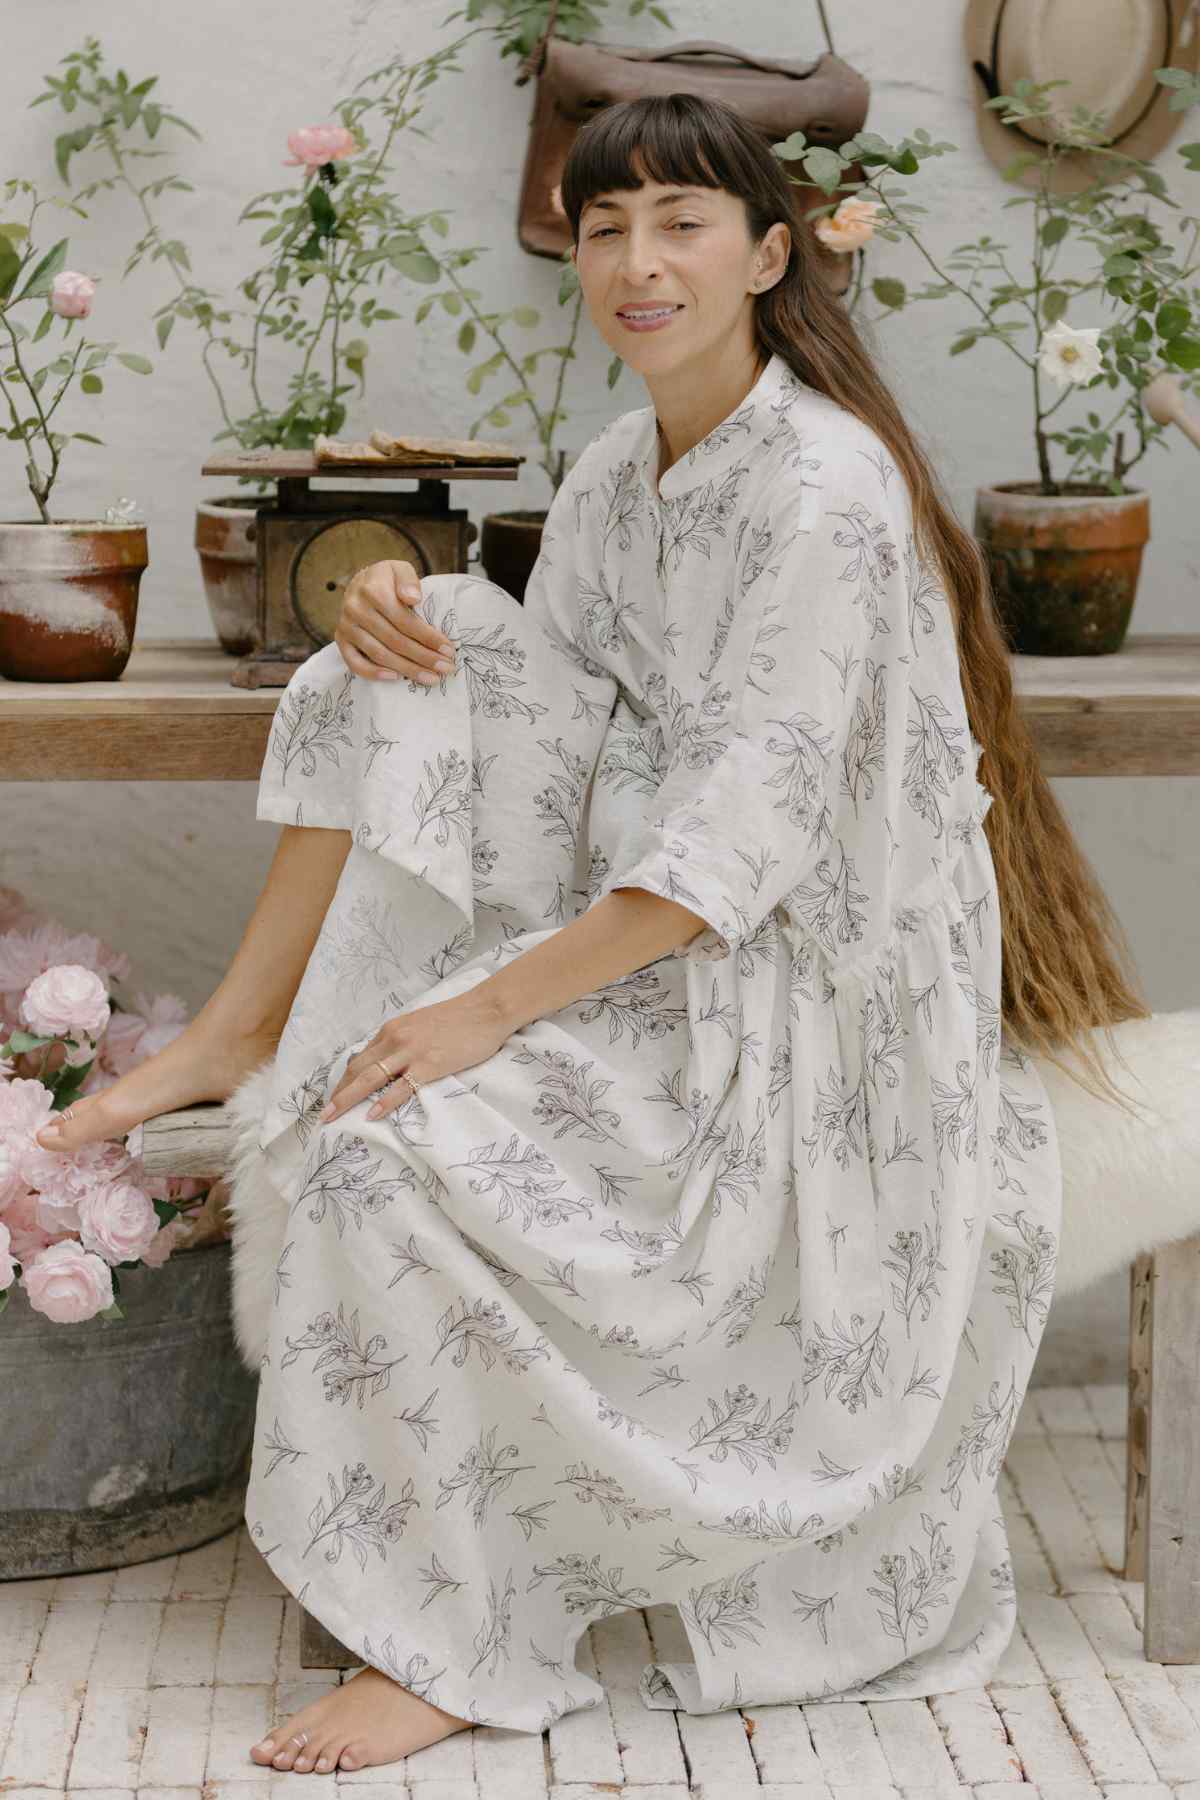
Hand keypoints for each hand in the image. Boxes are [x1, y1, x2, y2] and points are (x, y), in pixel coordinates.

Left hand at [318, 987, 511, 1124]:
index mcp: (392, 1030)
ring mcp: (411, 1052)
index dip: (344, 1080)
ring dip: (348, 1099)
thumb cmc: (458, 1018)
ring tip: (332, 1117)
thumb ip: (403, 1041)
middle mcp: (395, 1039)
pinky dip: (384, 1102)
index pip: (360, 1058)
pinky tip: (372, 1115)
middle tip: (323, 1115)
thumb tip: (390, 1061)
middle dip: (338, 1093)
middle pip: (357, 1070)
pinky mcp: (430, 1064)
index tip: (335, 1097)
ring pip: (370, 1078)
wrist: (486, 1009)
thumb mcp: (421, 1024)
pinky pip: (402, 1087)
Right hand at [335, 558, 457, 684]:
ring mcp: (346, 626)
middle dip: (424, 657)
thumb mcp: (399, 569)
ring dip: (407, 669)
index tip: (449, 650)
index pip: (405, 620)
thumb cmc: (387, 579)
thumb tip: (413, 598)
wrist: (360, 583)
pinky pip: (355, 663)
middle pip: (395, 640)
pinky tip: (396, 678)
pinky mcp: (341, 640)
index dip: (428, 637)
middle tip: (446, 668)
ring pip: (380, 655)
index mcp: (373, 590)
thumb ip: (408, 580)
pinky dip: (374, 674)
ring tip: (431, 678)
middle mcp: (356, 609)